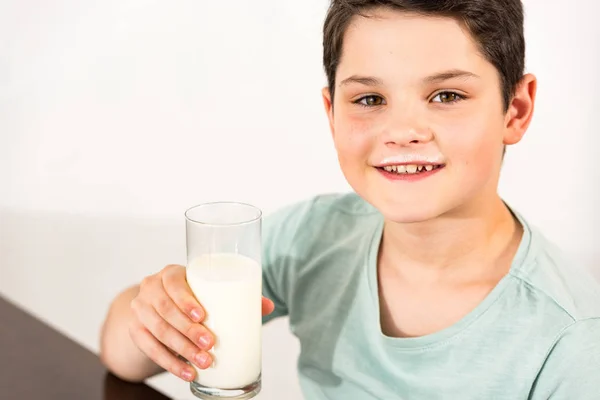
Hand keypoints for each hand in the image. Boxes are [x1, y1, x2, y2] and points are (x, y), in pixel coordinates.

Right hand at [128, 264, 273, 381]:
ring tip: (204, 362)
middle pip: (166, 310)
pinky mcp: (136, 330)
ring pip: (158, 331)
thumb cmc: (191, 295)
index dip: (186, 300)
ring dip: (182, 350)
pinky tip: (187, 373)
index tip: (203, 316)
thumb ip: (237, 296)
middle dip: (188, 330)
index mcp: (170, 273)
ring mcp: (140, 310)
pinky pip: (150, 349)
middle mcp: (150, 288)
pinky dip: (170, 364)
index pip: (174, 283)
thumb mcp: (208, 291)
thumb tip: (269, 306)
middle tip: (210, 344)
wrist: (158, 306)